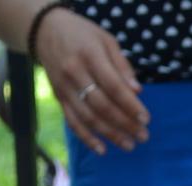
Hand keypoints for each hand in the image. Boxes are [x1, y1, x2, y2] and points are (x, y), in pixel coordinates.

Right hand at [35, 7, 148, 153]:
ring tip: (129, 145)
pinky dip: (86, 138)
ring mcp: (64, 87)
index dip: (131, 105)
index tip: (146, 119)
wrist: (44, 31)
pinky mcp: (59, 97)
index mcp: (89, 56)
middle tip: (143, 136)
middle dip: (125, 124)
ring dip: (110, 134)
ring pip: (88, 117)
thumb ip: (122, 65)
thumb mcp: (106, 40)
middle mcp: (74, 73)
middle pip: (102, 105)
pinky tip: (102, 149)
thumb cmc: (83, 35)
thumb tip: (138, 91)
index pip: (113, 86)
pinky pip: (72, 122)